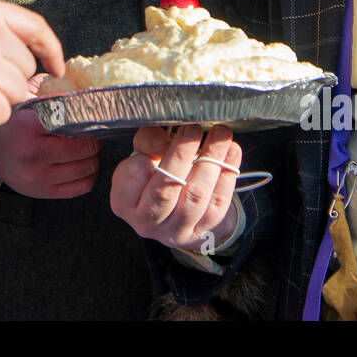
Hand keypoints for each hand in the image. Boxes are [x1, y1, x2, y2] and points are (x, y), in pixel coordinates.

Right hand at [0, 76, 101, 197]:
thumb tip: (81, 85)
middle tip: (94, 130)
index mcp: (28, 126)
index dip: (89, 117)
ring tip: (88, 146)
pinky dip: (89, 174)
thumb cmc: (9, 123)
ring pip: (87, 168)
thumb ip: (50, 88)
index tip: (95, 113)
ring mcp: (38, 177)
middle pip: (85, 147)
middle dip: (95, 137)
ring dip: (94, 156)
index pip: (73, 122)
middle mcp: (32, 154)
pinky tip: (81, 163)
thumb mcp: (24, 98)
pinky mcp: (43, 192)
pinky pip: (81, 186)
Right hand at [110, 125, 240, 253]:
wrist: (176, 208)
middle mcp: (148, 221)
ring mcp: (178, 229)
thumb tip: (165, 129)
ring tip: (220, 133)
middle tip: (194, 126)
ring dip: (211, 159)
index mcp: (125, 202)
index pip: (133, 176)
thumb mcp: (142, 157)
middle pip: (166, 188)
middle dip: (182, 153)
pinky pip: (219, 200)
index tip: (166, 131)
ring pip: (196, 195)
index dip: (150, 153)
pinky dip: (227, 172)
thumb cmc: (155, 176)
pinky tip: (231, 149)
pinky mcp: (204, 228)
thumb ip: (148, 142)